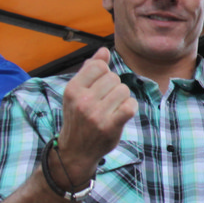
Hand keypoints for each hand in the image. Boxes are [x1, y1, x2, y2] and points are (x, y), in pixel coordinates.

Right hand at [57, 47, 136, 186]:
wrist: (75, 151)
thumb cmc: (78, 118)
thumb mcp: (77, 92)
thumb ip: (90, 70)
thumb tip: (104, 50)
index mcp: (72, 89)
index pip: (100, 66)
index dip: (104, 74)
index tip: (99, 87)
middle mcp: (82, 101)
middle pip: (114, 78)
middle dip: (114, 87)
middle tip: (105, 102)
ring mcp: (96, 115)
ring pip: (124, 91)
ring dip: (122, 99)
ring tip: (112, 109)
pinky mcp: (110, 126)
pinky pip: (130, 106)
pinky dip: (130, 108)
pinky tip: (122, 113)